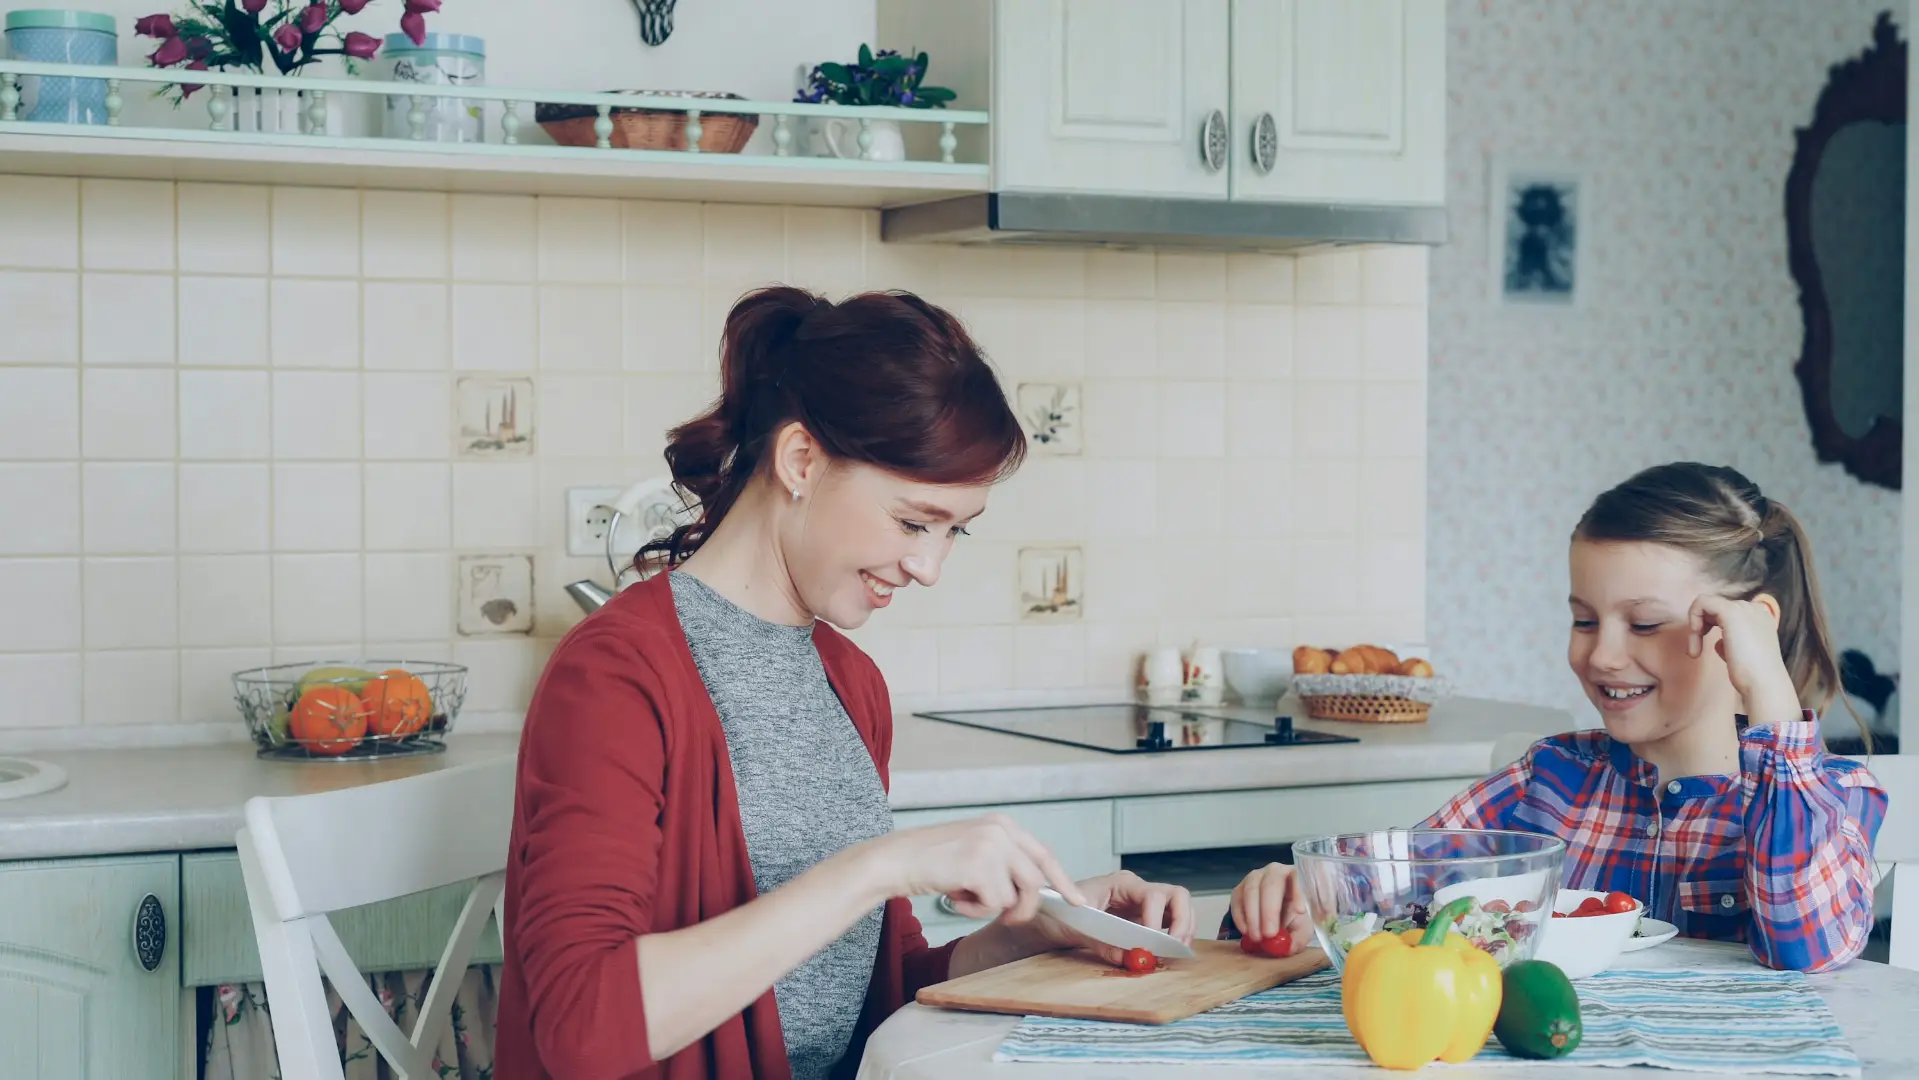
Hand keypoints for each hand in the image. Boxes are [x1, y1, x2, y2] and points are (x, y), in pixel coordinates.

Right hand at [864, 813, 1087, 925]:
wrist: (896, 860)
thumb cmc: (931, 861)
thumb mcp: (974, 850)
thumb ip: (1003, 862)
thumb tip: (1032, 890)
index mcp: (1003, 825)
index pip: (1044, 855)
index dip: (1062, 881)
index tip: (1076, 901)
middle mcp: (1001, 830)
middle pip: (1035, 880)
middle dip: (1024, 907)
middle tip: (1008, 919)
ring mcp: (991, 846)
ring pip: (1014, 896)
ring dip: (990, 907)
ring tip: (964, 897)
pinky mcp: (980, 866)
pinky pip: (994, 905)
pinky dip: (974, 911)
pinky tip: (954, 896)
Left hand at [1027, 870, 1194, 965]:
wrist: (1049, 916)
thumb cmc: (1059, 912)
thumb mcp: (1076, 927)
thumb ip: (1103, 942)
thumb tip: (1128, 958)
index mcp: (1122, 884)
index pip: (1153, 895)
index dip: (1156, 918)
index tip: (1151, 942)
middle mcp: (1137, 891)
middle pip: (1177, 896)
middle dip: (1182, 921)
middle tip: (1176, 946)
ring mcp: (1142, 904)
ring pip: (1179, 908)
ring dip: (1184, 929)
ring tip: (1176, 952)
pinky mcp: (1143, 920)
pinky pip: (1169, 923)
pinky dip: (1175, 937)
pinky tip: (1169, 953)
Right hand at [1229, 862, 1313, 955]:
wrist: (1276, 918)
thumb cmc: (1293, 919)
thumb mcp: (1301, 930)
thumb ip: (1297, 937)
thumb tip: (1287, 945)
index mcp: (1296, 877)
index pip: (1297, 878)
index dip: (1298, 891)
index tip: (1300, 911)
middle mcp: (1274, 872)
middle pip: (1270, 884)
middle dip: (1269, 910)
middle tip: (1269, 934)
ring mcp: (1254, 878)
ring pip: (1250, 891)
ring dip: (1253, 916)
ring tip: (1257, 937)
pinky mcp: (1240, 888)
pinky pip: (1237, 899)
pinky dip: (1240, 917)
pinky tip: (1246, 931)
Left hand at [1687, 593, 1800, 722]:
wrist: (1764, 683)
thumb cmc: (1753, 676)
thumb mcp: (1741, 654)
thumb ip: (1731, 643)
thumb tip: (1719, 642)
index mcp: (1760, 617)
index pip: (1726, 613)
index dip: (1710, 627)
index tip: (1704, 649)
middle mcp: (1754, 608)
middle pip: (1714, 609)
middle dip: (1700, 629)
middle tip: (1696, 652)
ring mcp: (1744, 608)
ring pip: (1706, 605)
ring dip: (1694, 628)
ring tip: (1695, 651)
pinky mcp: (1730, 612)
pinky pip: (1701, 602)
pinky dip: (1693, 618)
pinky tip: (1696, 636)